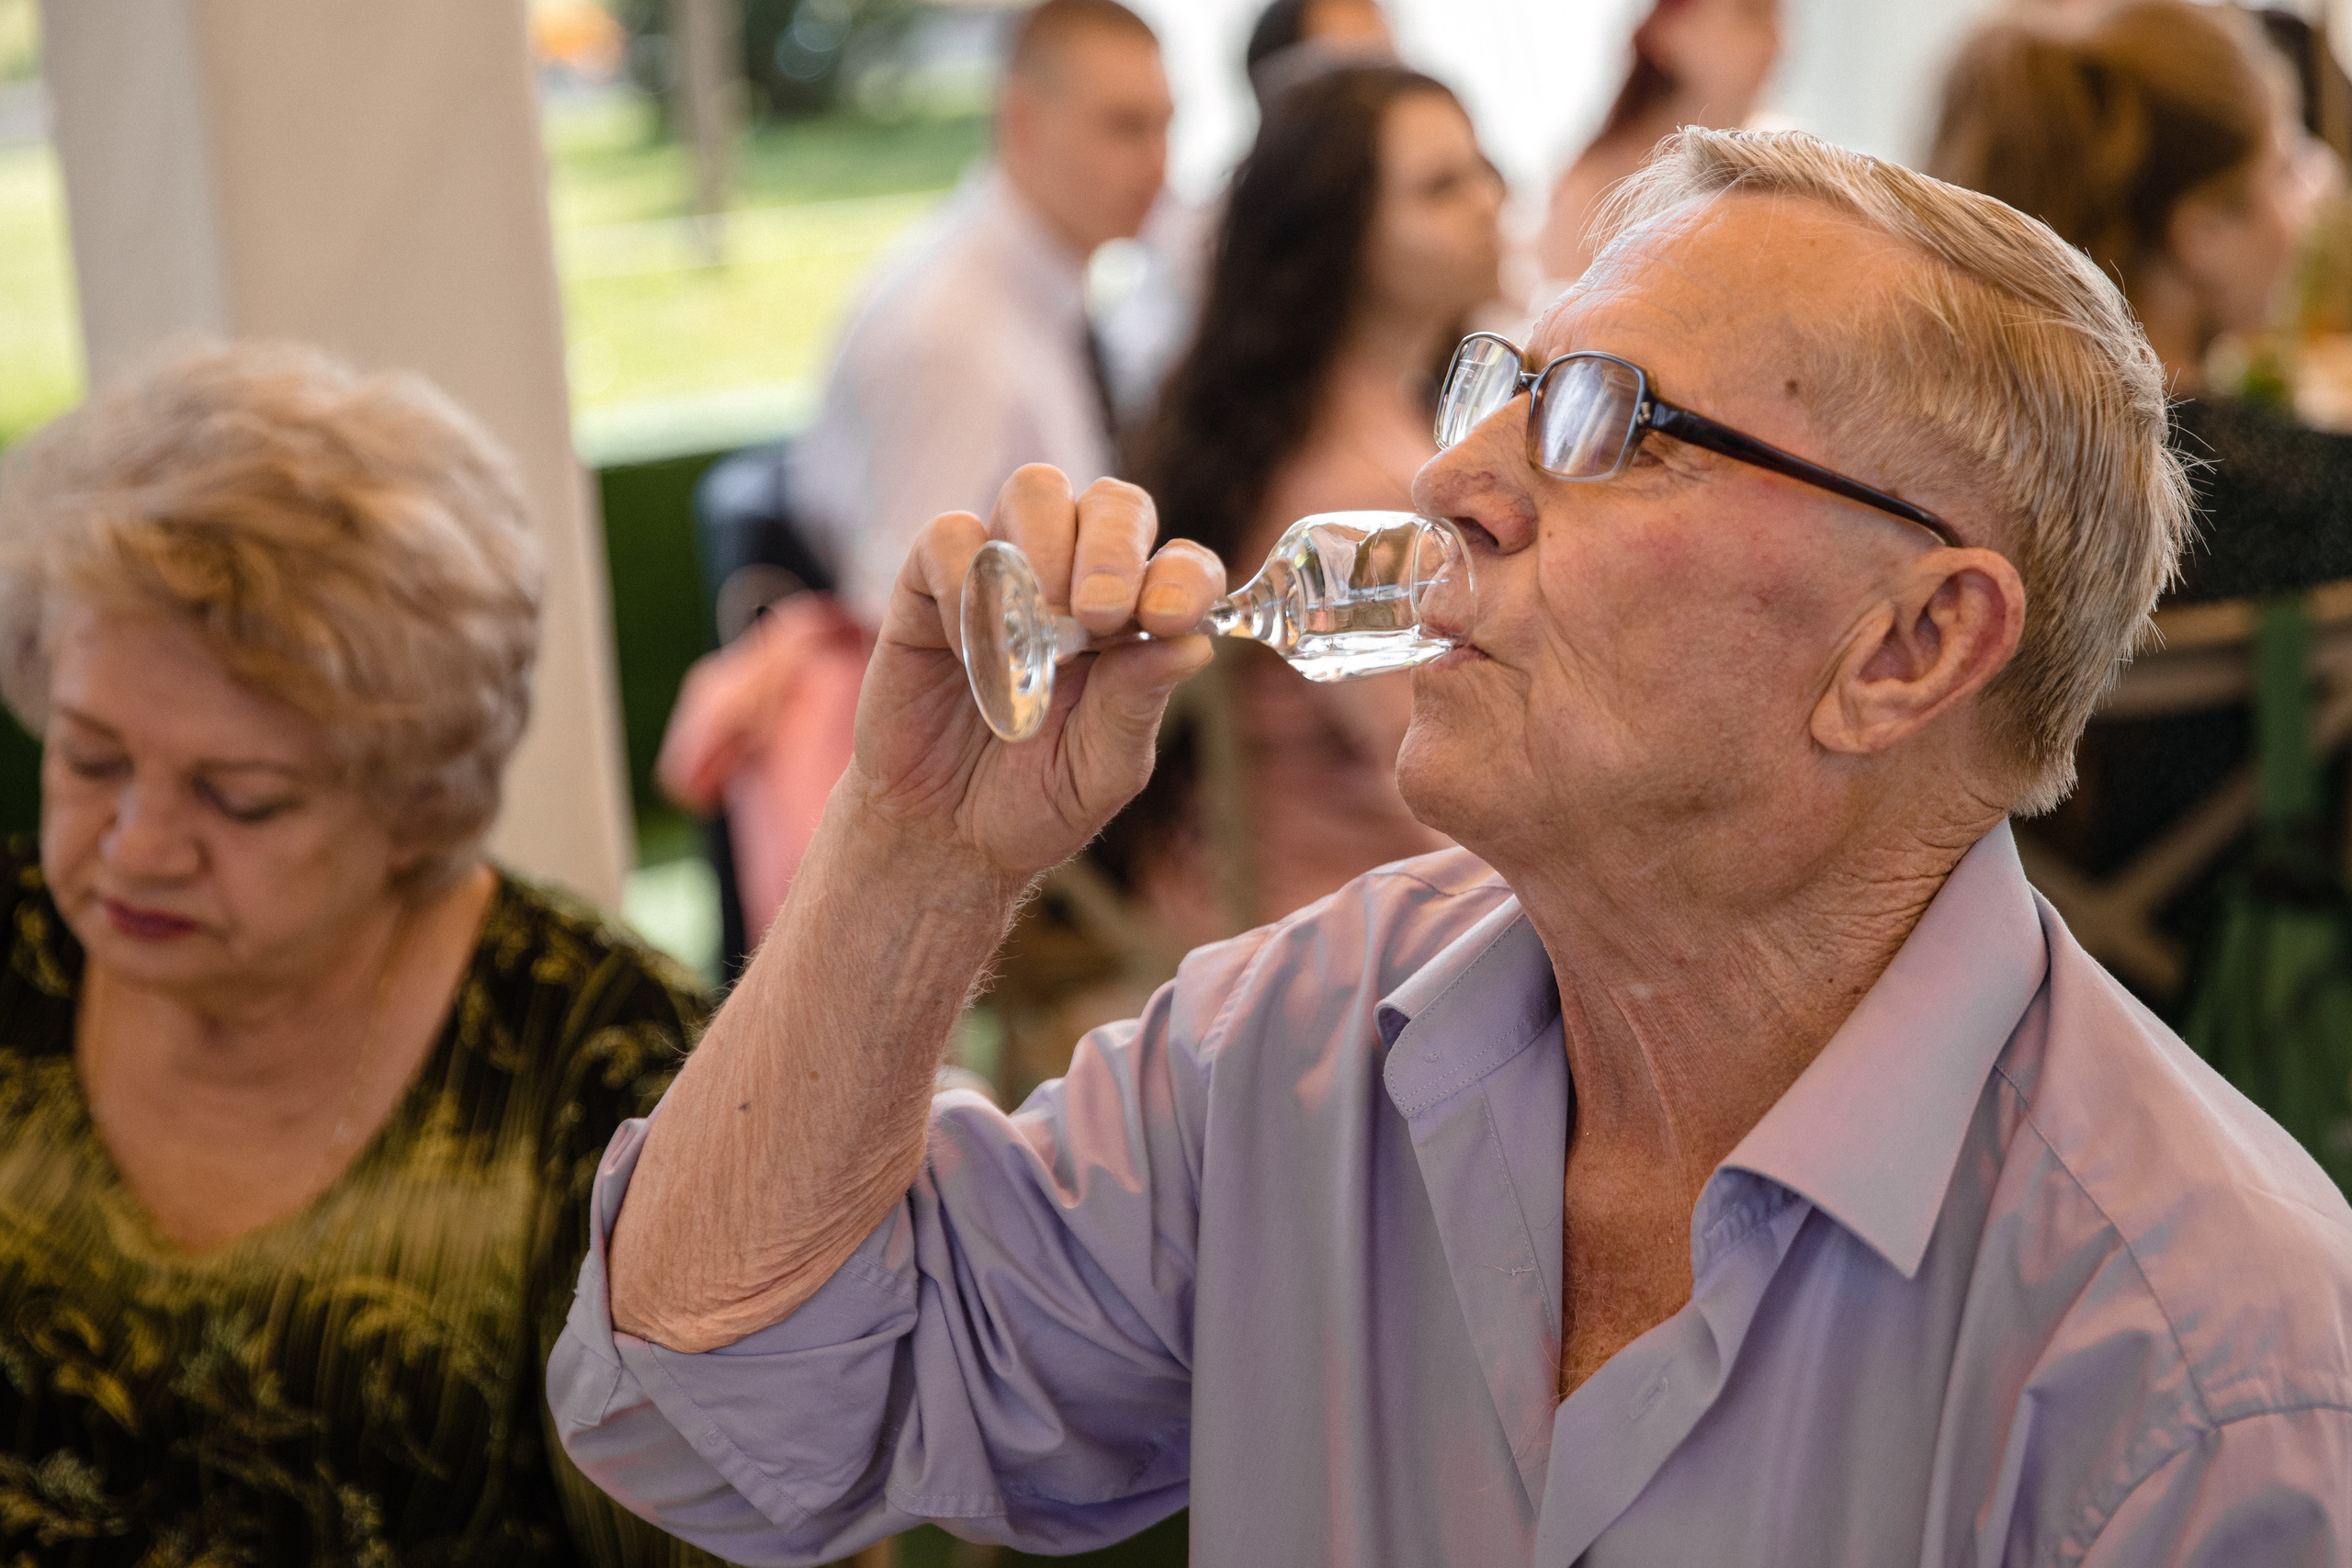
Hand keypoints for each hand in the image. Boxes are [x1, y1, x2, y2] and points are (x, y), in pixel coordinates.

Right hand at [848, 466, 1221, 879]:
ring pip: (1035, 492)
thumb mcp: (1100, 770)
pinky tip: (972, 654)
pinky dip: (966, 583)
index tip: (1167, 619)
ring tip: (1037, 629)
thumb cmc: (1033, 802)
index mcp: (1137, 624)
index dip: (1184, 578)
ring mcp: (1005, 574)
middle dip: (1114, 548)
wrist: (940, 837)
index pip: (1180, 565)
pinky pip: (951, 536)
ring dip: (1045, 548)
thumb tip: (1193, 643)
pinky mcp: (930, 583)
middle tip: (1099, 615)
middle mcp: (1077, 582)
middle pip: (1112, 504)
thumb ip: (1136, 704)